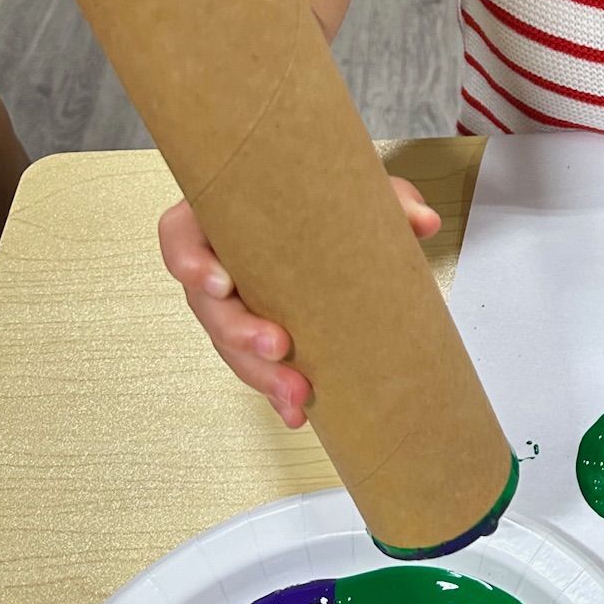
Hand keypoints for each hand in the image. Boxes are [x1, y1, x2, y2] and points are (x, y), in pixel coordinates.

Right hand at [158, 179, 440, 428]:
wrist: (335, 223)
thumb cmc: (322, 200)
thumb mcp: (354, 190)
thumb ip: (389, 199)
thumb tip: (423, 222)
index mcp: (221, 219)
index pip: (180, 236)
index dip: (189, 261)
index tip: (220, 283)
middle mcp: (218, 264)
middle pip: (207, 306)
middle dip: (238, 334)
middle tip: (278, 347)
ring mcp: (234, 304)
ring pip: (229, 346)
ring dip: (259, 375)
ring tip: (297, 394)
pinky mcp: (255, 336)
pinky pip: (255, 367)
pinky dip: (274, 391)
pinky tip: (297, 412)